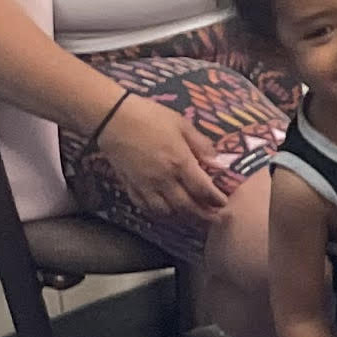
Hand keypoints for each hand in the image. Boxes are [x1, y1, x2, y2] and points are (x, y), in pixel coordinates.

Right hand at [96, 89, 228, 227]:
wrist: (113, 118)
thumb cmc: (149, 116)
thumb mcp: (182, 125)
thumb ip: (201, 145)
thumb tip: (218, 163)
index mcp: (179, 162)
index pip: (202, 189)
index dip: (215, 199)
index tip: (223, 204)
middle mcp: (163, 179)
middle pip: (187, 207)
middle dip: (203, 216)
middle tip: (214, 219)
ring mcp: (145, 186)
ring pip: (167, 213)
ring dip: (182, 218)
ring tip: (193, 218)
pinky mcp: (131, 186)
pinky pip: (146, 208)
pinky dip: (159, 214)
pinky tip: (167, 213)